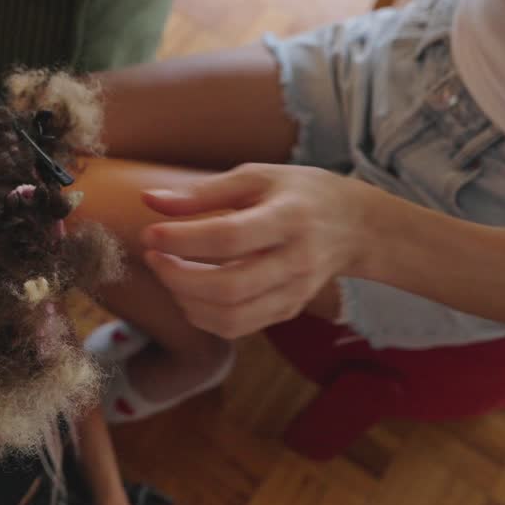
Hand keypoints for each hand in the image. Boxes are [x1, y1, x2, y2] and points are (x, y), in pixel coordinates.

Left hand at [140, 163, 372, 337]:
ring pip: (231, 317)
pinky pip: (237, 327)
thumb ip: (202, 191)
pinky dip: (202, 316)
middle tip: (153, 257)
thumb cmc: (298, 193)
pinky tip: (189, 292)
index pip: (229, 237)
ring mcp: (294, 292)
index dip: (182, 240)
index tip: (150, 234)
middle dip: (177, 277)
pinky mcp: (287, 310)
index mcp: (290, 218)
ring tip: (169, 273)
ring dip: (186, 301)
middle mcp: (296, 261)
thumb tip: (149, 200)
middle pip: (229, 287)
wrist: (355, 225)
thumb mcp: (256, 176)